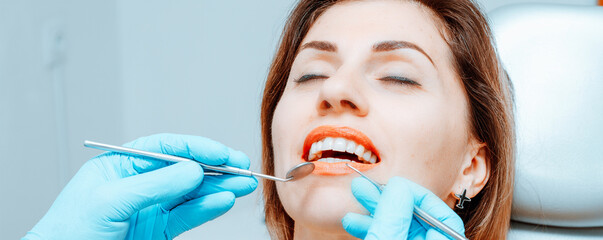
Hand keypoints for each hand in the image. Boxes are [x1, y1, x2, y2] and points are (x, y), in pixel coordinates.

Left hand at [23, 133, 257, 239]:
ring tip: (243, 185)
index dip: (196, 148)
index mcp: (122, 165)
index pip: (166, 149)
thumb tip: (193, 169)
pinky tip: (224, 201)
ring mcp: (151, 208)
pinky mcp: (159, 230)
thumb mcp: (110, 200)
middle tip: (242, 167)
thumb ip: (154, 185)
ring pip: (192, 193)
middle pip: (185, 169)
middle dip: (215, 167)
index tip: (220, 154)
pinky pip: (188, 216)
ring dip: (219, 188)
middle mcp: (140, 184)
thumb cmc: (69, 231)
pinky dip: (208, 209)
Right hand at [342, 177, 464, 238]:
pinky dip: (372, 228)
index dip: (417, 196)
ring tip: (357, 197)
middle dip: (390, 199)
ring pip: (400, 228)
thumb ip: (394, 218)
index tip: (394, 185)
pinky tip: (354, 220)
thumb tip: (399, 187)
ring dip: (376, 211)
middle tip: (367, 185)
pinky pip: (389, 237)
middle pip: (418, 220)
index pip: (443, 217)